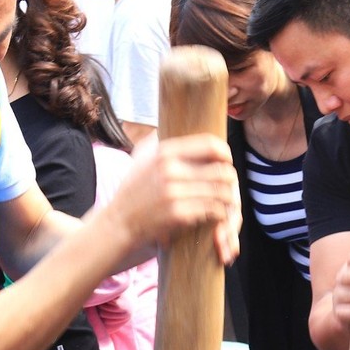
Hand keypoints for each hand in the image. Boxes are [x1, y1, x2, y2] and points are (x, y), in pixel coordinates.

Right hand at [109, 134, 239, 264]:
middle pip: (221, 170)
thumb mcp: (139, 159)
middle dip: (230, 179)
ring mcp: (174, 192)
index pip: (210, 144)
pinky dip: (221, 213)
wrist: (119, 222)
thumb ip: (153, 142)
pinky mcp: (178, 213)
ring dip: (229, 197)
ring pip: (221, 191)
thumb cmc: (132, 191)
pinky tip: (218, 214)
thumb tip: (164, 127)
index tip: (226, 161)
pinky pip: (213, 210)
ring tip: (227, 200)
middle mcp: (170, 169)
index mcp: (165, 152)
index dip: (225, 153)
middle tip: (230, 185)